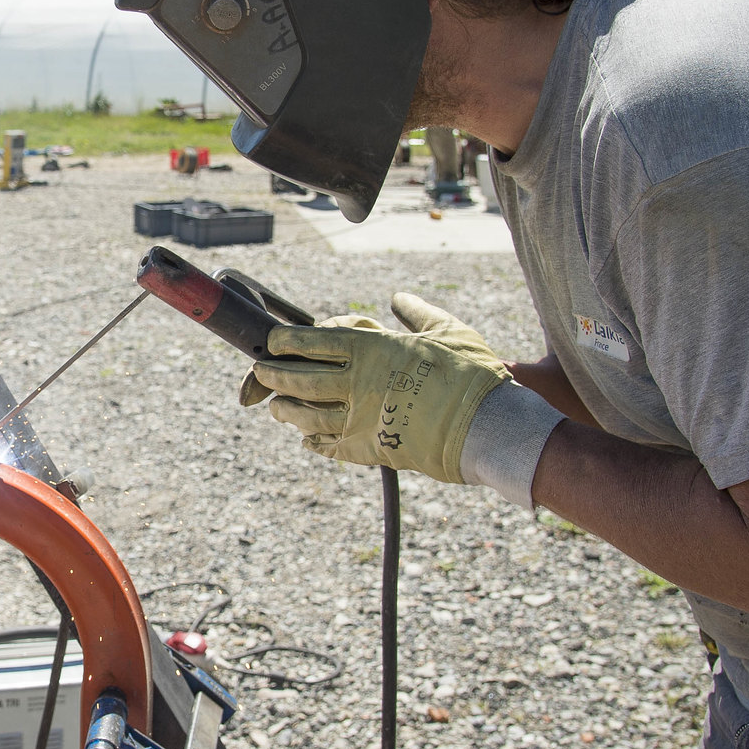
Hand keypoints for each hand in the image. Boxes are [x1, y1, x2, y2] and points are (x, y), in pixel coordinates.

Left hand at [240, 294, 511, 481]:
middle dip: (273, 376)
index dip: (287, 341)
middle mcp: (358, 382)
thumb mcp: (447, 331)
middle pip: (300, 378)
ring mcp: (361, 418)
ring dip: (287, 411)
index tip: (274, 342)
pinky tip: (307, 441)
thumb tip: (400, 298)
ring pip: (306, 416)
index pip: (314, 341)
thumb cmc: (471, 374)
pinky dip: (314, 443)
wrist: (487, 426)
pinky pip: (330, 447)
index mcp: (373, 348)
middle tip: (260, 373)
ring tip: (277, 408)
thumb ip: (418, 313)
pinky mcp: (370, 449)